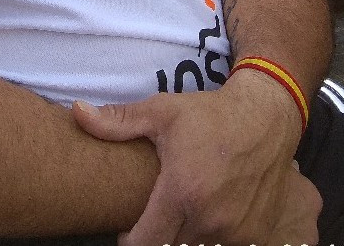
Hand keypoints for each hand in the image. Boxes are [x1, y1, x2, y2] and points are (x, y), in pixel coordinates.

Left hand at [72, 71, 313, 245]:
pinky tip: (207, 220)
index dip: (129, 240)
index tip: (127, 228)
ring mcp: (237, 233)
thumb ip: (118, 121)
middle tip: (154, 218)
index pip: (144, 244)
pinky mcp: (257, 236)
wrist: (265, 117)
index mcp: (182, 193)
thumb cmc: (209, 114)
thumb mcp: (161, 112)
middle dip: (157, 238)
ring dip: (185, 239)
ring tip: (180, 217)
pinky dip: (212, 240)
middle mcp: (210, 220)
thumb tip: (77, 113)